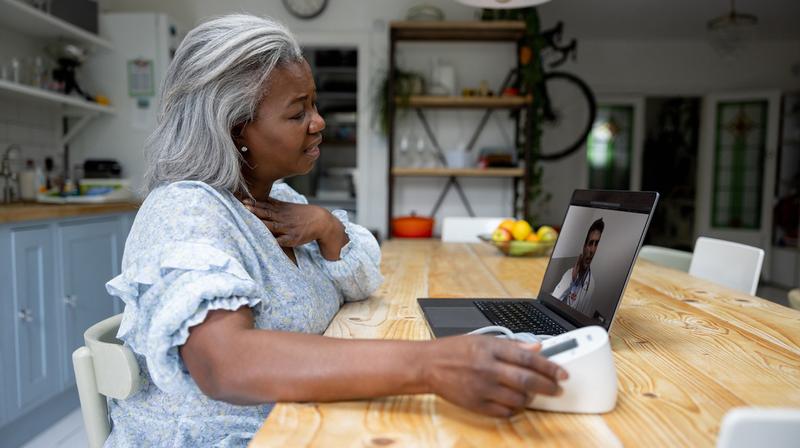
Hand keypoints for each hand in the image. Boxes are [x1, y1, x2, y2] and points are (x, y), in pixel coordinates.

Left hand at [243, 197, 347, 259]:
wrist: (321, 221)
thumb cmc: (301, 214)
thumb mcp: (288, 207)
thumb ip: (273, 204)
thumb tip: (258, 199)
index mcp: (281, 210)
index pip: (265, 205)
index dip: (255, 203)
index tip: (243, 200)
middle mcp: (283, 218)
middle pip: (267, 213)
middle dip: (256, 211)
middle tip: (245, 206)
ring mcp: (288, 228)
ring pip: (273, 226)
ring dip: (263, 223)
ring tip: (254, 221)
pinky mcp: (293, 239)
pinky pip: (283, 241)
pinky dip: (277, 240)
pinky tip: (270, 241)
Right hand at [423, 335, 567, 416]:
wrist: (428, 365)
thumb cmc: (453, 350)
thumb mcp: (483, 339)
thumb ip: (512, 344)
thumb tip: (537, 346)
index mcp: (491, 349)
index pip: (529, 358)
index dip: (550, 367)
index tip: (562, 373)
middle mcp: (488, 369)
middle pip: (527, 381)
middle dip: (548, 386)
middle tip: (557, 388)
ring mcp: (482, 389)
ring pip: (518, 399)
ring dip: (531, 398)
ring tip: (534, 394)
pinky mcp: (476, 404)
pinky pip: (504, 411)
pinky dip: (515, 409)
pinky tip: (516, 402)